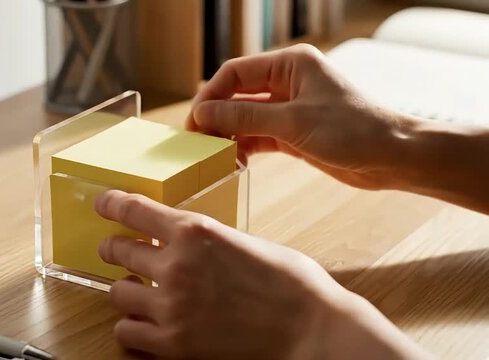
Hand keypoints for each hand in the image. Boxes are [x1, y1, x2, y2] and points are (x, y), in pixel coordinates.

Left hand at [95, 190, 429, 358]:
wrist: (311, 331)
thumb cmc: (292, 285)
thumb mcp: (246, 243)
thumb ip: (207, 242)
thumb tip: (187, 244)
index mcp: (196, 232)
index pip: (133, 210)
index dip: (111, 204)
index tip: (102, 203)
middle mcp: (175, 266)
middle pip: (118, 251)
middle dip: (113, 248)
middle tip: (114, 250)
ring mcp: (171, 307)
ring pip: (118, 294)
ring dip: (126, 291)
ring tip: (138, 292)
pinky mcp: (173, 345)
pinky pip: (127, 334)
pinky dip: (133, 328)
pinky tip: (147, 325)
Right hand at [188, 43, 488, 213]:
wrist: (393, 157)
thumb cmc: (354, 130)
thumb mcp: (293, 122)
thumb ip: (244, 119)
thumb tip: (203, 115)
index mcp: (290, 64)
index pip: (235, 73)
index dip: (210, 96)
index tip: (194, 122)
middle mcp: (287, 82)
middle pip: (237, 95)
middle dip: (216, 117)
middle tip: (197, 141)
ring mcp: (290, 108)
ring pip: (245, 118)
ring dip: (228, 135)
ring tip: (214, 155)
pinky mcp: (293, 133)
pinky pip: (258, 136)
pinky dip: (244, 148)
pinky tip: (235, 161)